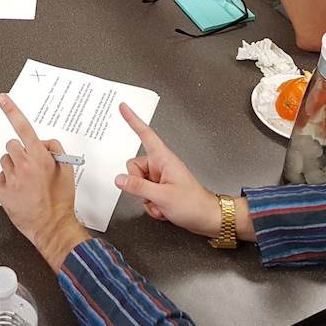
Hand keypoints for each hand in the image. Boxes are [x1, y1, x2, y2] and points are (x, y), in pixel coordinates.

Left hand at [0, 94, 89, 271]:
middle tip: (29, 164)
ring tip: (26, 180)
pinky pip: (2, 177)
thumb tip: (45, 143)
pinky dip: (9, 181)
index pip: (24, 128)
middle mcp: (24, 166)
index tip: (3, 99)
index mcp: (40, 158)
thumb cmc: (60, 200)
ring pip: (6, 160)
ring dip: (14, 166)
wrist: (52, 225)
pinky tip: (20, 190)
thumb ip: (55, 150)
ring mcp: (12, 179)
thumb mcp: (67, 170)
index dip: (12, 111)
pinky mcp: (3, 192)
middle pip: (12, 145)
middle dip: (20, 151)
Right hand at [114, 103, 221, 236]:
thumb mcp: (162, 196)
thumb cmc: (193, 203)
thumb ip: (138, 187)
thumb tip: (120, 179)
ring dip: (146, 198)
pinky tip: (163, 208)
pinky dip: (151, 204)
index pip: (145, 134)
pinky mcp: (160, 188)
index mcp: (164, 159)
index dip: (133, 120)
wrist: (206, 217)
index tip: (124, 107)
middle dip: (138, 185)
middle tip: (154, 195)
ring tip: (162, 203)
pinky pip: (144, 194)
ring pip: (137, 183)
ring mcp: (160, 177)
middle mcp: (160, 165)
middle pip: (133, 167)